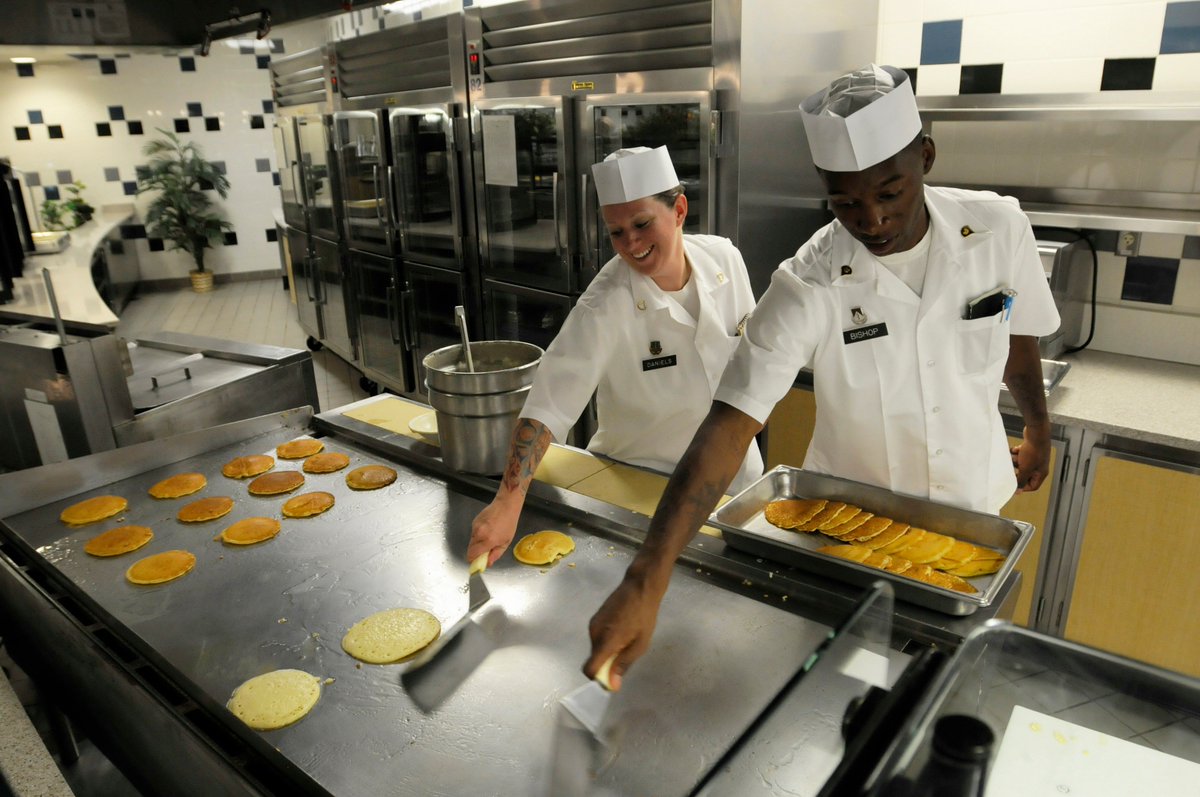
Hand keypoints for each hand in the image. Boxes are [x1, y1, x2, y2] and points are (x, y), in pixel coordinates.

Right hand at [466, 499, 520, 566]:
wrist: (506, 506)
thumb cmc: (509, 523)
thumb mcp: (506, 542)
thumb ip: (495, 555)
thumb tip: (487, 563)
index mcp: (488, 540)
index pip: (472, 556)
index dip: (474, 561)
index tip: (478, 562)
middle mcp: (479, 534)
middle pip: (470, 550)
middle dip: (476, 553)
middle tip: (486, 551)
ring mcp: (475, 527)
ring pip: (471, 542)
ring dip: (477, 544)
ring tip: (489, 537)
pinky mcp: (474, 522)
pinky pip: (473, 534)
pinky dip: (478, 535)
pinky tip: (488, 530)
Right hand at [583, 571, 666, 691]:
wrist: (639, 586)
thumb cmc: (644, 615)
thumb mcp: (640, 644)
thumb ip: (624, 664)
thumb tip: (612, 685)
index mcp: (605, 641)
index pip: (589, 668)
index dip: (598, 678)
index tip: (612, 678)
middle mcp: (594, 633)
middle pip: (594, 659)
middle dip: (607, 663)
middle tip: (628, 651)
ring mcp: (593, 624)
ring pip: (597, 647)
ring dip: (609, 650)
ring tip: (628, 637)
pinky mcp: (595, 618)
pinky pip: (598, 637)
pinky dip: (608, 640)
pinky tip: (623, 629)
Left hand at [1010, 426, 1050, 492]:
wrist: (1036, 433)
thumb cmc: (1033, 451)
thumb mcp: (1025, 469)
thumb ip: (1021, 480)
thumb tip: (1018, 491)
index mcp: (1041, 473)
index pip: (1032, 486)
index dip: (1023, 486)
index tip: (1012, 484)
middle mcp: (1039, 466)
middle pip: (1025, 474)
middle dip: (1017, 471)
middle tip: (1010, 469)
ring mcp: (1035, 457)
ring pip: (1021, 464)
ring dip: (1015, 461)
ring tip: (1014, 457)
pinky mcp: (1029, 449)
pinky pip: (1020, 455)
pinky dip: (1016, 453)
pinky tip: (1015, 449)